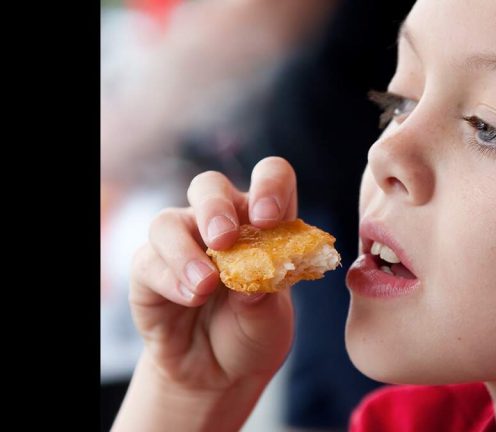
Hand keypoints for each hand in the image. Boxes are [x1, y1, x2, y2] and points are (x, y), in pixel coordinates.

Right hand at [129, 157, 297, 391]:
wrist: (219, 374)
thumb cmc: (253, 332)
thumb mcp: (271, 319)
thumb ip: (264, 296)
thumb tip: (250, 277)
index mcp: (263, 220)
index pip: (270, 176)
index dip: (269, 185)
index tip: (268, 216)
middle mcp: (220, 221)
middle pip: (209, 186)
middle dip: (214, 208)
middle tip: (224, 239)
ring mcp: (182, 241)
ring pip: (169, 221)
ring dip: (185, 252)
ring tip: (206, 286)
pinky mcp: (149, 269)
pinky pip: (149, 260)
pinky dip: (170, 279)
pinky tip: (191, 299)